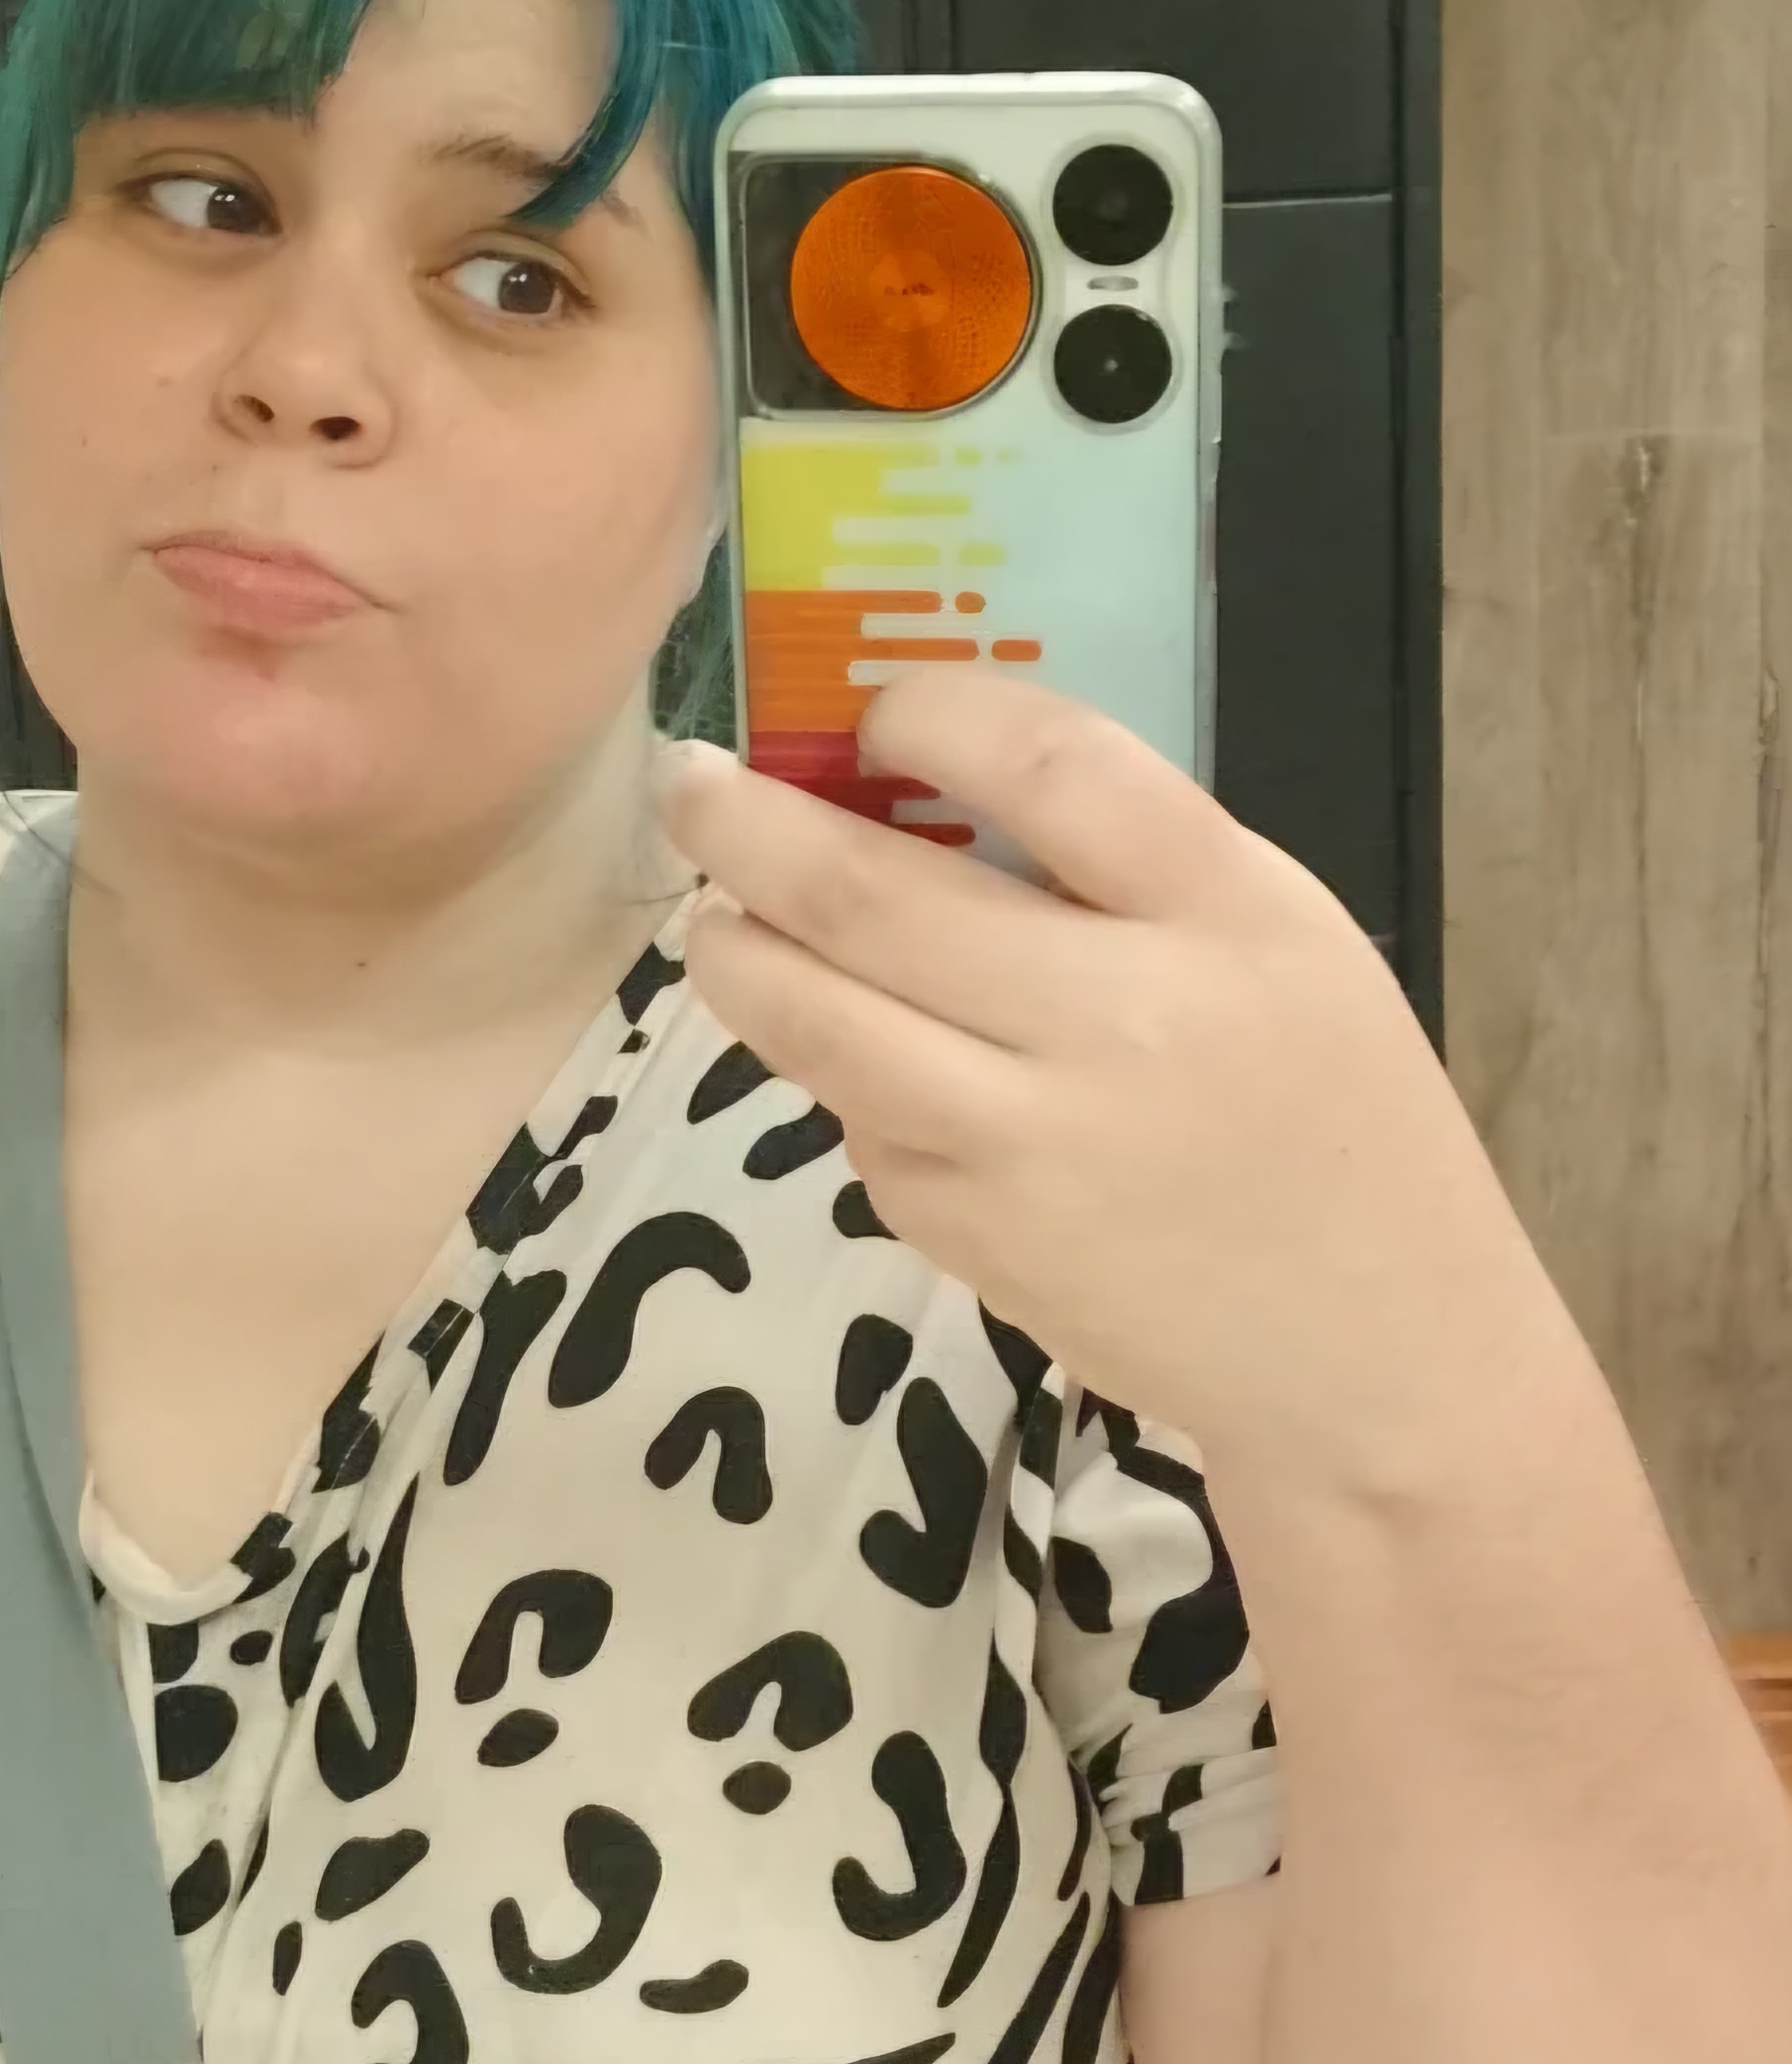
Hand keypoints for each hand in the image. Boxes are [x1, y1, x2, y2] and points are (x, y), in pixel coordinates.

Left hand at [659, 675, 1556, 1482]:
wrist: (1375, 1351)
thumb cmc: (1332, 1120)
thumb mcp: (1286, 943)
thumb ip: (1134, 864)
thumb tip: (920, 791)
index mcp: (1226, 908)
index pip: (1041, 757)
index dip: (926, 711)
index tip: (873, 715)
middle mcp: (1120, 1016)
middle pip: (871, 893)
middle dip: (744, 829)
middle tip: (687, 786)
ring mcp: (1031, 1141)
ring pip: (820, 1023)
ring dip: (737, 958)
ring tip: (716, 922)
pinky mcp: (974, 1237)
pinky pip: (865, 1129)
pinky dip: (843, 1084)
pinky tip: (868, 1067)